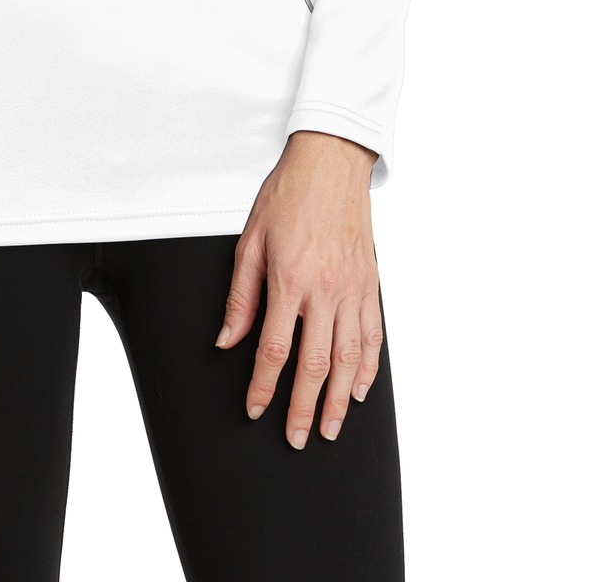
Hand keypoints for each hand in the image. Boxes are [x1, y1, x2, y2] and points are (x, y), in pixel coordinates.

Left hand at [215, 130, 382, 447]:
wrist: (330, 162)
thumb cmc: (287, 195)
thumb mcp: (250, 240)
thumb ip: (240, 296)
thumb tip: (226, 340)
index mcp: (289, 280)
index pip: (273, 349)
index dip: (263, 386)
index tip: (256, 409)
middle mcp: (325, 290)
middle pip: (315, 365)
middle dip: (304, 408)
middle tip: (298, 438)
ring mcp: (353, 289)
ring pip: (348, 359)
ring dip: (340, 400)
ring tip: (332, 428)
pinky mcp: (371, 283)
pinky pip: (373, 334)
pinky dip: (368, 367)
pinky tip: (360, 389)